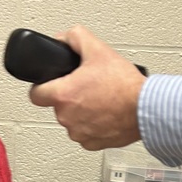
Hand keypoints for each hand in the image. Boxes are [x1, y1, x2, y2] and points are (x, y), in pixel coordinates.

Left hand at [29, 25, 145, 149]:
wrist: (146, 108)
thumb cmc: (126, 86)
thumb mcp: (99, 50)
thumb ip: (76, 38)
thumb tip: (64, 38)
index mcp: (63, 95)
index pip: (35, 94)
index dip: (41, 87)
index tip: (50, 85)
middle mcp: (67, 117)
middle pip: (58, 106)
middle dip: (69, 97)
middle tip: (87, 88)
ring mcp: (79, 133)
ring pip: (72, 121)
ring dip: (81, 112)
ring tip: (100, 101)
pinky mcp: (92, 144)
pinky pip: (86, 134)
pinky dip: (94, 126)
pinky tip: (106, 114)